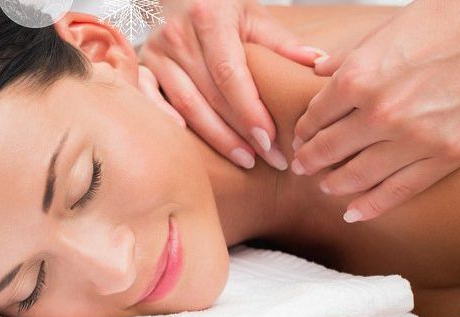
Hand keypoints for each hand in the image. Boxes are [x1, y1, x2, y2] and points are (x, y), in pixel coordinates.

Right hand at [140, 0, 324, 170]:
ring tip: (245, 159)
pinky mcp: (142, 66)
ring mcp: (156, 52)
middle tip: (269, 157)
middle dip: (241, 132)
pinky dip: (166, 123)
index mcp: (209, 18)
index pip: (230, 74)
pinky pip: (149, 101)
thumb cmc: (222, 7)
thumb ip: (281, 43)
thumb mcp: (253, 16)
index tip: (270, 139)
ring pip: (185, 105)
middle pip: (210, 95)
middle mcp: (178, 35)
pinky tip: (189, 147)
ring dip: (216, 138)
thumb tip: (317, 66)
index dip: (249, 110)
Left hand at [291, 0, 459, 222]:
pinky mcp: (447, 155)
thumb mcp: (379, 33)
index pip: (315, 118)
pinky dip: (372, 205)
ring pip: (359, 176)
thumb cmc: (441, 19)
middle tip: (303, 167)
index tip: (301, 139)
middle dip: (310, 161)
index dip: (303, 132)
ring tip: (326, 186)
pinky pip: (400, 190)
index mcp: (357, 79)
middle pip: (330, 150)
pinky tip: (354, 212)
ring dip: (335, 184)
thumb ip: (345, 59)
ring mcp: (415, 139)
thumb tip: (316, 70)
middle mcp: (381, 114)